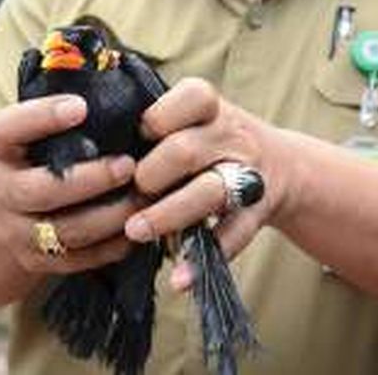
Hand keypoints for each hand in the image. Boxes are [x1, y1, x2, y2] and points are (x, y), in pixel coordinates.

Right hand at [0, 94, 139, 275]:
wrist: (10, 213)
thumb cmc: (40, 156)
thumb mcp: (37, 130)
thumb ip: (65, 107)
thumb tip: (114, 63)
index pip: (8, 129)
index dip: (41, 118)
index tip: (80, 106)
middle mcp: (1, 191)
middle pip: (40, 191)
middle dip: (88, 180)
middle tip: (128, 164)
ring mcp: (17, 231)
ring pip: (67, 231)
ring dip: (111, 215)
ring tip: (144, 195)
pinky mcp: (40, 262)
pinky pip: (81, 259)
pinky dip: (114, 244)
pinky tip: (139, 223)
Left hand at [123, 78, 297, 289]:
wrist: (284, 166)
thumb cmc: (213, 138)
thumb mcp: (194, 116)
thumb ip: (154, 121)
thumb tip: (93, 139)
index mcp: (211, 108)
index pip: (190, 97)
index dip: (158, 118)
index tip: (140, 134)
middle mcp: (231, 137)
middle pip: (186, 151)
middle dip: (151, 173)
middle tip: (134, 188)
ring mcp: (246, 176)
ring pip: (209, 194)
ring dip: (168, 216)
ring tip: (136, 231)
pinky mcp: (254, 214)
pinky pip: (231, 238)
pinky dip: (202, 261)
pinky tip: (179, 280)